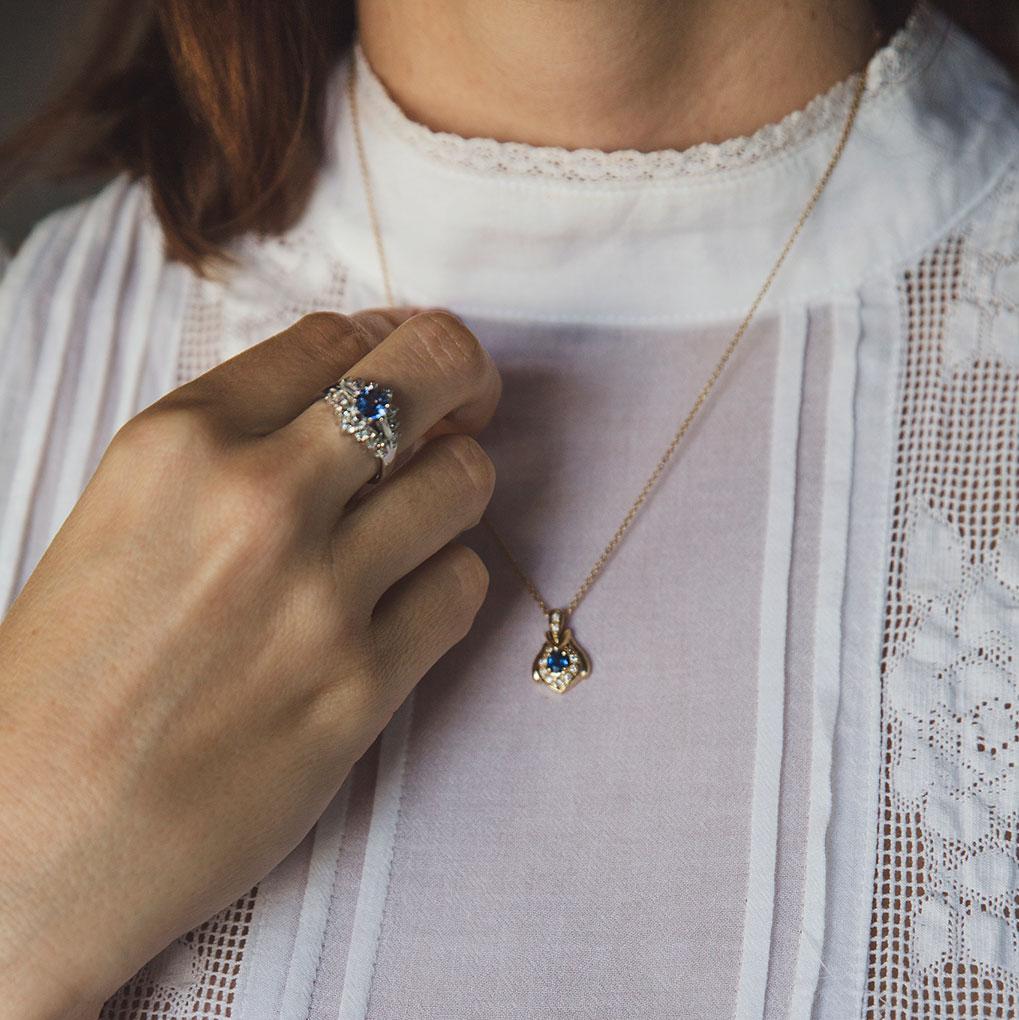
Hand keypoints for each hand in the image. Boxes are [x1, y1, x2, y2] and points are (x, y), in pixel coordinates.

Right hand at [0, 308, 499, 1018]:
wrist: (36, 838)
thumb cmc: (68, 677)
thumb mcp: (127, 516)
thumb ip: (238, 448)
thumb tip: (362, 393)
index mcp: (180, 441)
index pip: (334, 338)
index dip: (382, 347)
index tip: (400, 378)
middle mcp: (259, 497)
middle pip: (428, 368)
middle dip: (464, 373)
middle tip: (467, 402)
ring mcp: (321, 591)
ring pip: (466, 477)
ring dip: (457, 488)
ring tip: (419, 521)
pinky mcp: (365, 684)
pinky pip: (465, 586)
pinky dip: (448, 583)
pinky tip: (406, 604)